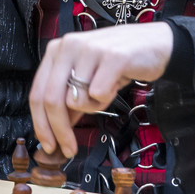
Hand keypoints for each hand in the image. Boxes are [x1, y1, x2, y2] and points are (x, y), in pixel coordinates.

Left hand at [29, 24, 173, 158]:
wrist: (157, 44)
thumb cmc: (119, 63)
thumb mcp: (87, 78)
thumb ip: (69, 99)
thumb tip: (54, 131)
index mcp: (57, 50)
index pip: (37, 93)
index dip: (41, 124)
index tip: (48, 145)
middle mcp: (68, 46)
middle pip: (52, 100)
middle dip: (60, 130)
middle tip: (69, 149)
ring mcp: (89, 49)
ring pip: (77, 99)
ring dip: (93, 106)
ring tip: (106, 89)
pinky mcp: (112, 56)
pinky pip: (99, 94)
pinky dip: (108, 97)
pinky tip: (116, 83)